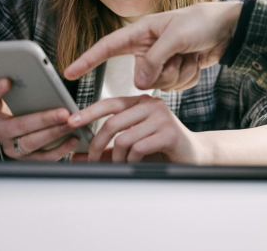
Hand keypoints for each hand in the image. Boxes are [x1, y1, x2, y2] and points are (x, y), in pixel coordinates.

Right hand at [0, 78, 77, 159]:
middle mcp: (1, 131)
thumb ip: (25, 91)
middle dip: (43, 119)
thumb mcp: (19, 101)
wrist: (11, 140)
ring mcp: (12, 148)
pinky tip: (73, 139)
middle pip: (18, 125)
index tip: (7, 80)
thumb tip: (43, 77)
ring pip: (31, 142)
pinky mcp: (25, 160)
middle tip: (64, 112)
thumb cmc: (21, 112)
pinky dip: (60, 149)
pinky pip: (42, 157)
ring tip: (71, 123)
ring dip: (54, 132)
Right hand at [64, 1, 242, 90]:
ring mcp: (162, 61)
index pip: (107, 47)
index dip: (87, 60)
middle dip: (164, 72)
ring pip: (160, 85)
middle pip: (142, 77)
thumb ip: (154, 60)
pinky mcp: (175, 71)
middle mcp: (148, 48)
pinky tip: (196, 61)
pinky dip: (188, 77)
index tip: (69, 73)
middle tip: (180, 54)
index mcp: (141, 32)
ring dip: (179, 73)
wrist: (227, 29)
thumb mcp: (175, 38)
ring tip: (190, 54)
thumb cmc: (200, 23)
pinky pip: (175, 88)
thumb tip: (138, 82)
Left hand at [67, 95, 204, 162]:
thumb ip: (106, 149)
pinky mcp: (169, 133)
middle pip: (112, 123)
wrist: (194, 155)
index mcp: (141, 102)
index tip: (71, 122)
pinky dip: (132, 161)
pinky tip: (137, 164)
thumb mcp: (130, 146)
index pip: (110, 103)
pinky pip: (138, 149)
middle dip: (97, 145)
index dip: (88, 112)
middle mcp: (151, 105)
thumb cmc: (162, 148)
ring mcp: (162, 117)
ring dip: (116, 158)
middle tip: (91, 160)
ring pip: (123, 139)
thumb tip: (76, 155)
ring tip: (121, 165)